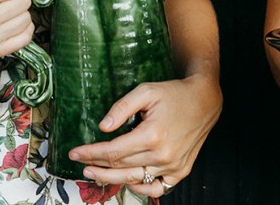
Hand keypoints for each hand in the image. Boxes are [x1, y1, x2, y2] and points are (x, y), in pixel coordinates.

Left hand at [68, 74, 221, 197]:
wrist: (204, 101)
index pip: (113, 151)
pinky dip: (140, 187)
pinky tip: (126, 181)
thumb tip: (103, 127)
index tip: (75, 153)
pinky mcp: (181, 171)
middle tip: (80, 164)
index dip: (91, 153)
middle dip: (96, 165)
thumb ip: (122, 107)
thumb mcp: (146, 91)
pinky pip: (157, 188)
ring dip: (111, 178)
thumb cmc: (175, 94)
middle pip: (120, 166)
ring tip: (94, 174)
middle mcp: (163, 155)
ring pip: (134, 179)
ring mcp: (173, 166)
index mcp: (152, 135)